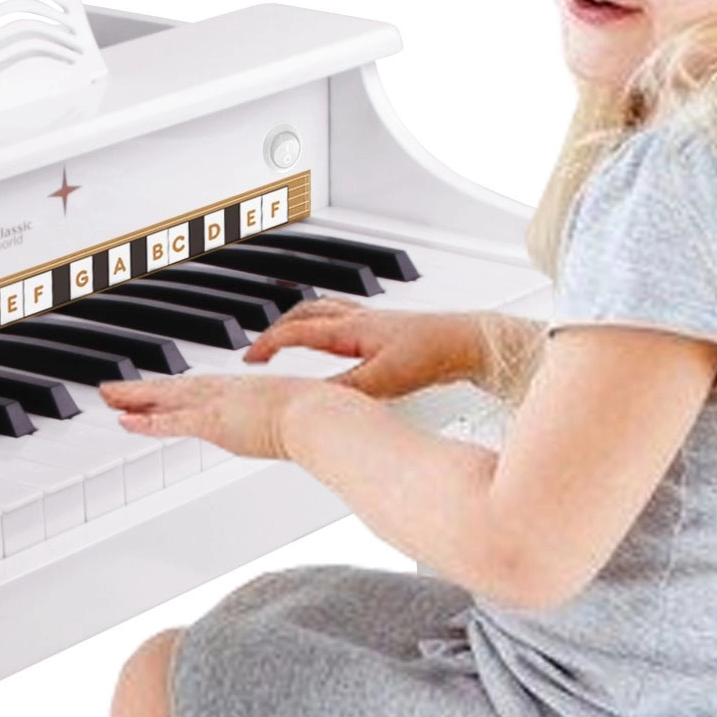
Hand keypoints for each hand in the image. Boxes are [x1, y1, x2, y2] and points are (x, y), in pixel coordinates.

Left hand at [99, 372, 355, 459]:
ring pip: (165, 400)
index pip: (203, 390)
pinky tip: (124, 420)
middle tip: (116, 390)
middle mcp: (228, 393)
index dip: (177, 392)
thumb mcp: (309, 420)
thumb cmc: (324, 417)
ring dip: (134, 399)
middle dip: (144, 391)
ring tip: (109, 397)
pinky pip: (172, 423)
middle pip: (175, 390)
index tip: (160, 393)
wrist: (323, 415)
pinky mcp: (214, 422)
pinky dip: (146, 422)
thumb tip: (313, 439)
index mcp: (248, 392)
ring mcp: (219, 406)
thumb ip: (302, 427)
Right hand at [243, 301, 470, 400]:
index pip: (295, 331)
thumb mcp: (382, 381)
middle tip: (260, 349)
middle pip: (304, 314)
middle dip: (276, 329)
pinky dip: (326, 328)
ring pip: (323, 312)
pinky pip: (343, 320)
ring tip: (287, 338)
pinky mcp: (386, 330)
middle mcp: (357, 319)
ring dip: (300, 322)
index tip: (249, 359)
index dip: (267, 345)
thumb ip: (345, 392)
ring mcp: (372, 322)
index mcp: (349, 328)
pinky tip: (335, 344)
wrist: (467, 342)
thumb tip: (313, 403)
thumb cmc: (432, 353)